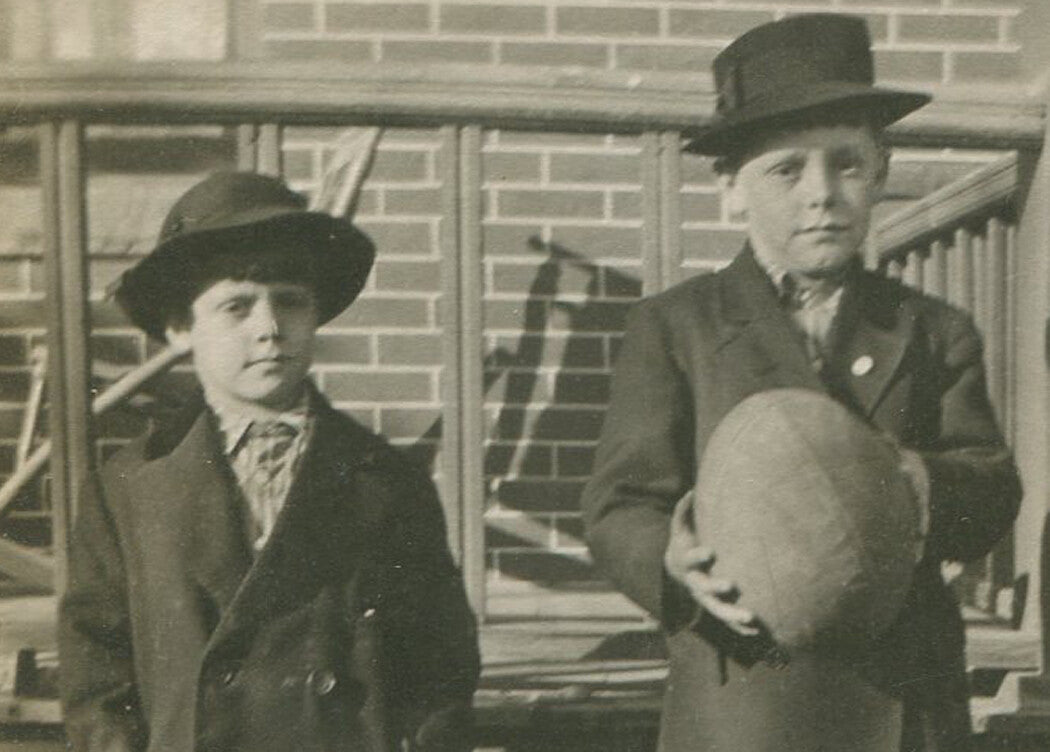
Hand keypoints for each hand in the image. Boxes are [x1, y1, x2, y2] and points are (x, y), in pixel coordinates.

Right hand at [664, 492, 758, 636]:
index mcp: (687, 562)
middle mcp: (695, 582)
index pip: (692, 559)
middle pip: (704, 588)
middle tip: (730, 585)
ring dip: (732, 614)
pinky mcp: (713, 607)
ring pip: (717, 609)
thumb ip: (683, 511)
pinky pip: (726, 620)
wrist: (675, 571)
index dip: (699, 555)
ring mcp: (704, 598)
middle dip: (716, 587)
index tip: (711, 551)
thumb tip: (692, 490)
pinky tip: (756, 631)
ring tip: (751, 618)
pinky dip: (738, 627)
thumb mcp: (679, 528)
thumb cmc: (684, 543)